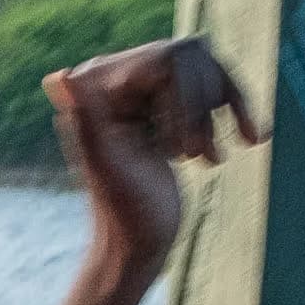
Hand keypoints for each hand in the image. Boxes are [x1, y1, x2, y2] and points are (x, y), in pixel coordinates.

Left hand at [45, 38, 261, 287]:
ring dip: (223, 111)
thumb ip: (86, 119)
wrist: (138, 246)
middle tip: (198, 157)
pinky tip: (245, 141)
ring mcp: (146, 92)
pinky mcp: (168, 108)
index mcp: (100, 85)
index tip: (185, 152)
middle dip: (205, 108)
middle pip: (191, 59)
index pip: (168, 59)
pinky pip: (213, 86)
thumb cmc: (124, 214)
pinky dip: (235, 111)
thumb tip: (58, 77)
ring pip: (207, 69)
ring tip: (211, 158)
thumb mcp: (108, 166)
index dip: (189, 101)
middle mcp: (120, 79)